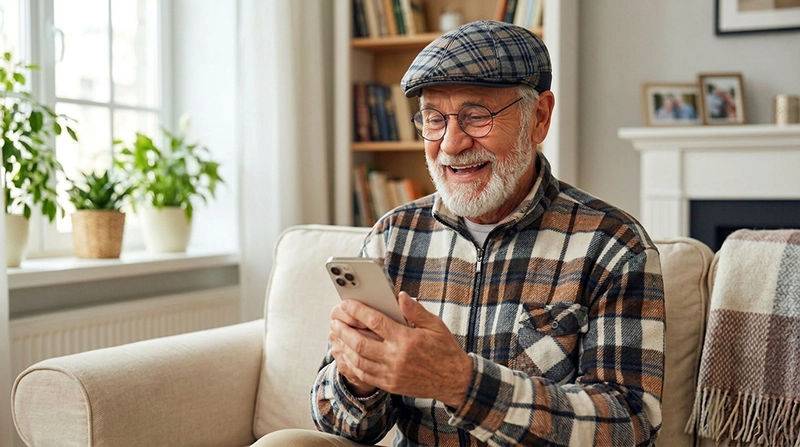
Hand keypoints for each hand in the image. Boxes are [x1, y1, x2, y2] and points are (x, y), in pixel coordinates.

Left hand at [329, 292, 472, 407]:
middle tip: (334, 320)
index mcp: (407, 340)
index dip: (358, 311)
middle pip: (361, 343)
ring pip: (358, 360)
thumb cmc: (445, 350)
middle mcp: (396, 358)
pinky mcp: (390, 385)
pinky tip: (345, 355)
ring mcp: (391, 374)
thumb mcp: (435, 325)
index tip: (346, 304)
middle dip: (344, 330)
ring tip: (336, 336)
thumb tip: (400, 296)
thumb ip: (415, 310)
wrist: (454, 381)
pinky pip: (364, 375)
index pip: (376, 322)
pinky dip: (351, 365)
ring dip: (344, 347)